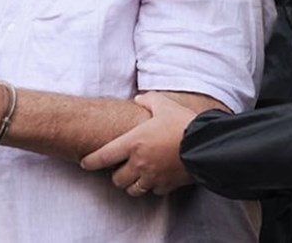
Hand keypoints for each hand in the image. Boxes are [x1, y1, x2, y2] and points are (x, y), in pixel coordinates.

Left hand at [80, 92, 197, 195]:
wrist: (207, 143)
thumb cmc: (183, 122)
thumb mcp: (163, 103)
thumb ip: (147, 100)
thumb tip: (139, 99)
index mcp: (133, 143)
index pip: (102, 157)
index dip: (90, 162)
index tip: (84, 163)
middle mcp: (139, 163)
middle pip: (117, 180)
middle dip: (116, 174)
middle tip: (120, 167)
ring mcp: (153, 177)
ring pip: (133, 190)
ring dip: (132, 184)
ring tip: (136, 175)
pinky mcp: (167, 185)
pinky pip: (153, 191)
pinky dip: (152, 186)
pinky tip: (156, 177)